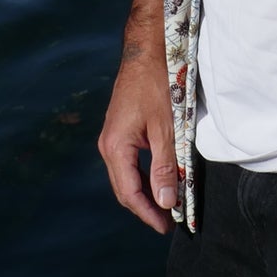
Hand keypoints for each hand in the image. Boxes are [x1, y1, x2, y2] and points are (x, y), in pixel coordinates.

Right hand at [98, 55, 177, 233]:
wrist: (148, 50)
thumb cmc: (158, 85)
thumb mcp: (166, 129)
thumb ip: (165, 167)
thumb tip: (166, 203)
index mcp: (115, 147)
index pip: (130, 193)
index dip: (148, 213)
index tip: (167, 227)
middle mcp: (108, 145)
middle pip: (124, 188)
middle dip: (145, 208)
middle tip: (168, 222)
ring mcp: (112, 137)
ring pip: (126, 176)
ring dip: (144, 193)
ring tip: (166, 206)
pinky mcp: (120, 130)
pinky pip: (128, 162)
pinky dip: (143, 176)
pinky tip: (158, 180)